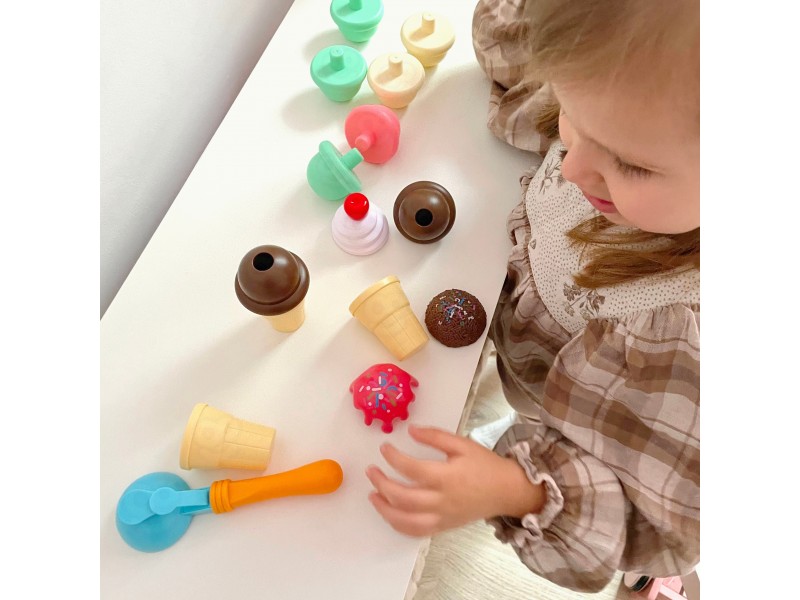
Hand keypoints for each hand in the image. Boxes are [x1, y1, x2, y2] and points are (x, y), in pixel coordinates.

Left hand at [366, 425, 544, 536]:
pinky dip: (398, 525)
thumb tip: (411, 430)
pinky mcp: (442, 527)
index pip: (411, 469)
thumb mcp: (462, 444)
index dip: (393, 458)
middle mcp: (441, 500)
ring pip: (405, 521)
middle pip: (402, 497)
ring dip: (384, 509)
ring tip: (372, 495)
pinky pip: (415, 532)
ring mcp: (441, 517)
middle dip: (381, 484)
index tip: (384, 448)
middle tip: (371, 470)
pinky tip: (389, 512)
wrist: (507, 491)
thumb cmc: (484, 465)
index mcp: (446, 477)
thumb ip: (435, 436)